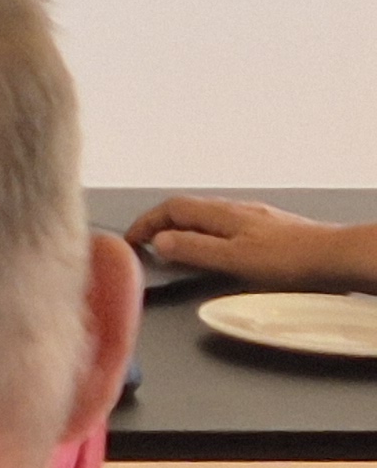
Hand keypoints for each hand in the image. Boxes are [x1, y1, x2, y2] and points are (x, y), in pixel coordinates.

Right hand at [128, 196, 376, 290]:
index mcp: (221, 213)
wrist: (336, 256)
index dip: (147, 221)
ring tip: (177, 247)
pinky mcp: (270, 229)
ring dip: (185, 228)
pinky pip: (226, 225)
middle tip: (148, 242)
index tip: (131, 238)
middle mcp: (235, 209)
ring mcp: (254, 217)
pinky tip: (219, 249)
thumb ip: (196, 250)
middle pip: (188, 208)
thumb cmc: (290, 259)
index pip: (172, 208)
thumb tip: (160, 241)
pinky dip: (208, 234)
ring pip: (208, 216)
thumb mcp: (235, 259)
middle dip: (162, 222)